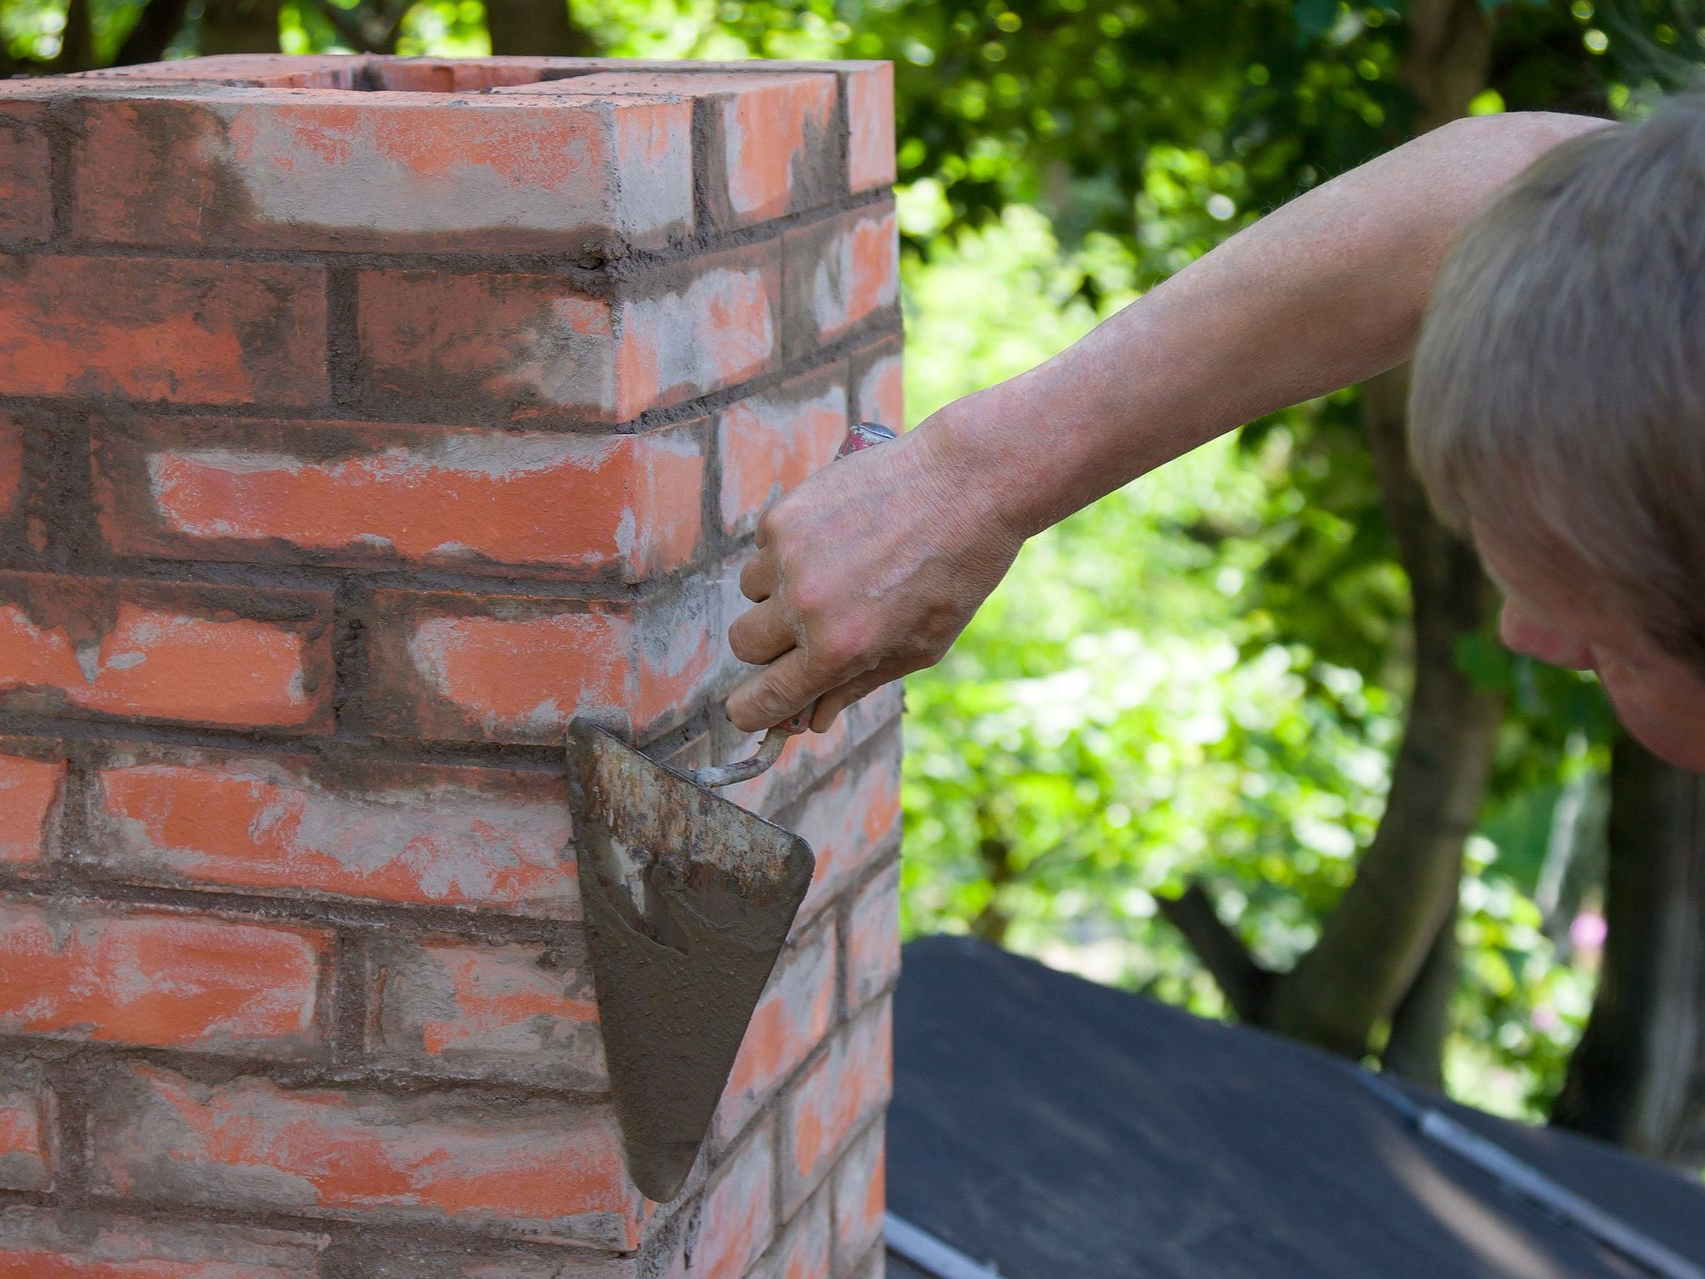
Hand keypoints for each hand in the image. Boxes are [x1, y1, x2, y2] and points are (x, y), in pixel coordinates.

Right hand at [725, 388, 1025, 732]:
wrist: (967, 482)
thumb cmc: (956, 571)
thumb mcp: (920, 646)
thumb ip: (859, 684)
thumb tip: (813, 720)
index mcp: (840, 650)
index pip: (763, 699)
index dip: (750, 710)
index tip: (749, 708)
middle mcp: (806, 605)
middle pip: (743, 645)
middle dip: (768, 647)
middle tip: (806, 630)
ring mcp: (789, 555)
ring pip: (750, 592)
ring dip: (779, 591)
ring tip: (836, 570)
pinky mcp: (785, 513)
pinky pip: (765, 546)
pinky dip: (790, 549)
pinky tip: (838, 535)